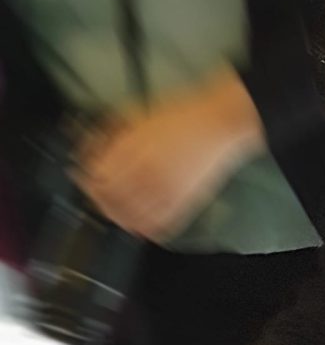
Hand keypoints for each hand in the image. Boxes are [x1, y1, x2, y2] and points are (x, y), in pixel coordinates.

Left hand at [76, 66, 264, 240]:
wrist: (220, 124)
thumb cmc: (184, 116)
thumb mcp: (140, 116)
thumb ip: (115, 136)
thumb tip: (95, 149)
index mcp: (133, 153)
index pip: (97, 177)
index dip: (86, 179)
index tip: (84, 176)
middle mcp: (147, 175)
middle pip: (109, 201)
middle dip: (98, 200)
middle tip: (97, 196)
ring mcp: (166, 192)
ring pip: (131, 218)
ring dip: (119, 217)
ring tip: (117, 211)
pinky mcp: (185, 202)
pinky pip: (159, 225)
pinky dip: (146, 228)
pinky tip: (141, 225)